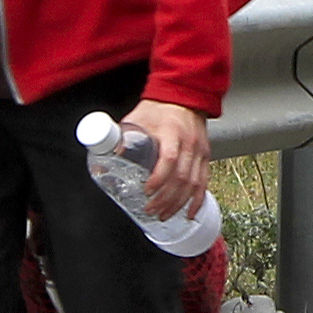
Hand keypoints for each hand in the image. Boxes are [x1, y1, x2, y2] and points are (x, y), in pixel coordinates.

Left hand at [125, 99, 211, 221]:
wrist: (184, 97)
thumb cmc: (158, 109)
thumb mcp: (136, 119)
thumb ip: (122, 137)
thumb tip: (106, 159)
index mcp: (172, 133)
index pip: (168, 159)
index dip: (158, 178)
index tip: (146, 190)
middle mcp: (189, 144)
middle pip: (181, 177)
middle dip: (165, 198)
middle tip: (150, 209)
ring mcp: (200, 151)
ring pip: (193, 183)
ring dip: (178, 203)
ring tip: (164, 214)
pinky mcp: (205, 156)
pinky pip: (204, 181)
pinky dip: (197, 199)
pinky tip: (189, 212)